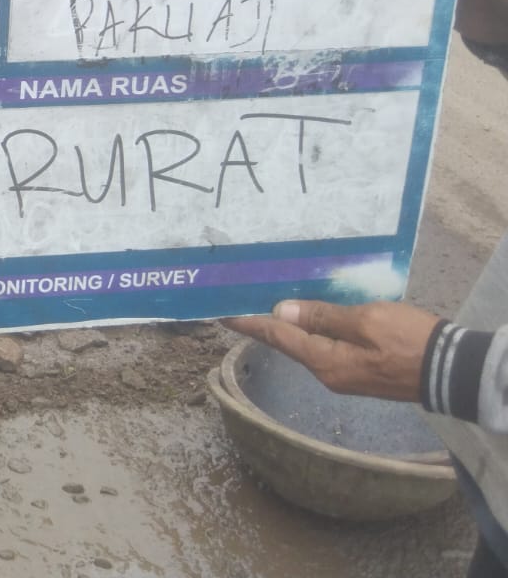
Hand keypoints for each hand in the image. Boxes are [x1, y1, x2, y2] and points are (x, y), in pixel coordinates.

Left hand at [223, 300, 439, 402]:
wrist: (452, 370)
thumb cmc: (408, 342)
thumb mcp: (366, 321)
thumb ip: (324, 317)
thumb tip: (282, 311)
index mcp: (324, 362)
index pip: (277, 336)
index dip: (248, 322)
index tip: (220, 312)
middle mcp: (328, 372)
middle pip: (288, 341)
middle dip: (264, 321)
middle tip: (241, 299)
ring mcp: (344, 373)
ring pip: (307, 343)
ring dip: (288, 323)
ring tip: (268, 301)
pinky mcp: (359, 369)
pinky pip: (325, 345)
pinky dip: (311, 328)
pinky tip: (308, 313)